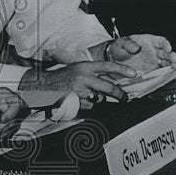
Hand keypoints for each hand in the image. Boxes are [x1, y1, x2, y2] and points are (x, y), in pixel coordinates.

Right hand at [19, 60, 136, 104]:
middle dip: (120, 94)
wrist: (41, 86)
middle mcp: (83, 78)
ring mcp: (80, 91)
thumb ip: (93, 73)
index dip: (122, 69)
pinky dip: (86, 106)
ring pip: (98, 99)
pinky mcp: (76, 103)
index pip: (107, 66)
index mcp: (84, 67)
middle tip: (125, 98)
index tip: (134, 73)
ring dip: (96, 100)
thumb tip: (112, 80)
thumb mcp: (77, 68)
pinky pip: (89, 107)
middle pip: (108, 87)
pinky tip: (77, 100)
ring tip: (84, 95)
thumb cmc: (61, 77)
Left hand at [91, 34, 175, 73]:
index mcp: (148, 41)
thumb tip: (136, 48)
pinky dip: (164, 74)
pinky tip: (167, 75)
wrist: (112, 61)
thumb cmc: (118, 49)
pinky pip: (159, 73)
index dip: (165, 44)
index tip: (167, 48)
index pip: (160, 41)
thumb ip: (128, 44)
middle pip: (166, 53)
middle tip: (174, 59)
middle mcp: (153, 52)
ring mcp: (153, 63)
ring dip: (171, 65)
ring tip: (174, 68)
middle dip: (172, 56)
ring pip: (166, 63)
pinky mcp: (150, 72)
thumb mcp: (121, 43)